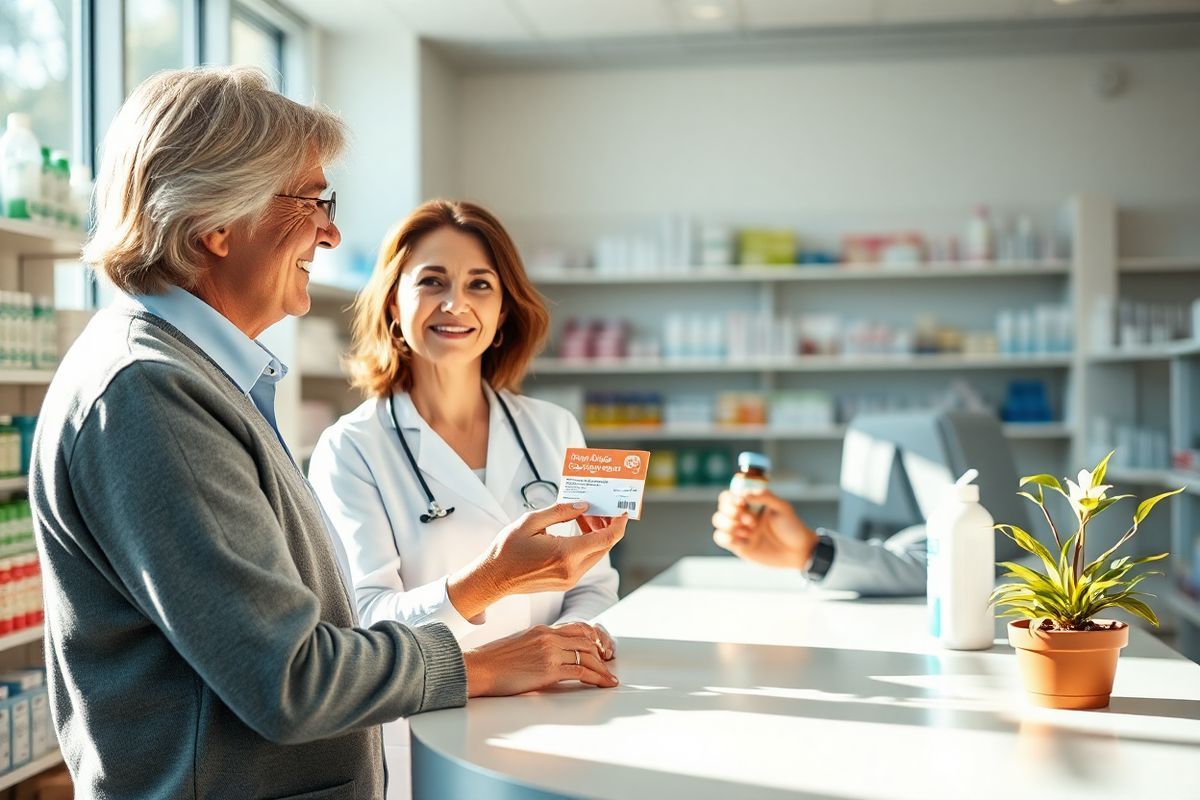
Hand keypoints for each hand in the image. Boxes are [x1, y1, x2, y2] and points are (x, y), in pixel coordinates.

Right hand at [448, 504, 627, 618]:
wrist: (493, 578)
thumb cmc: (507, 550)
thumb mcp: (531, 522)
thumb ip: (561, 512)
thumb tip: (583, 505)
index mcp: (566, 554)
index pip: (605, 539)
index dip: (619, 524)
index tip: (623, 511)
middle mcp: (572, 571)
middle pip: (604, 547)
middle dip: (607, 525)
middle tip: (599, 508)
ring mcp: (570, 580)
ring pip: (595, 554)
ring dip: (596, 535)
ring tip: (585, 516)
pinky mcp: (566, 583)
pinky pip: (585, 561)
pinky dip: (586, 545)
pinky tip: (576, 530)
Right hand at [463, 621, 618, 696]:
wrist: (478, 668)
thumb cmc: (492, 661)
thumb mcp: (518, 645)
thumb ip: (536, 645)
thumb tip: (546, 656)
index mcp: (541, 630)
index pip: (576, 628)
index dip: (592, 638)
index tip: (599, 650)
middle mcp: (548, 636)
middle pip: (586, 640)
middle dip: (601, 653)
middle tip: (608, 665)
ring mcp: (549, 651)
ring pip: (587, 655)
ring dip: (602, 668)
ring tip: (610, 678)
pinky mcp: (549, 669)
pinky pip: (581, 671)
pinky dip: (597, 678)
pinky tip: (603, 684)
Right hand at [711, 489, 817, 570]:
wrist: (798, 551)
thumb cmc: (792, 527)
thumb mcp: (782, 507)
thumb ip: (765, 496)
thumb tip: (743, 494)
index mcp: (751, 505)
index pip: (730, 496)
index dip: (731, 498)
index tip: (742, 503)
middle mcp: (743, 517)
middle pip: (721, 508)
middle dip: (731, 512)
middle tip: (751, 521)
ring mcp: (740, 532)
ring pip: (718, 522)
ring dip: (729, 524)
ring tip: (749, 531)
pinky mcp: (740, 547)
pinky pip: (721, 538)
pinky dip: (728, 537)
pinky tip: (745, 541)